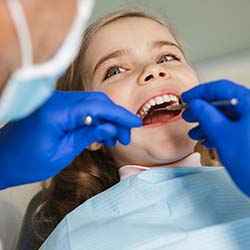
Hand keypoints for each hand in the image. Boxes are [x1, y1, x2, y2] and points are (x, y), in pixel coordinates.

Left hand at [0, 91, 141, 188]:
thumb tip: (111, 128)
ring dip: (106, 119)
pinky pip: (82, 107)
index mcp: (56, 111)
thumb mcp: (63, 152)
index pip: (97, 106)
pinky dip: (94, 118)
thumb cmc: (27, 161)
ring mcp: (56, 100)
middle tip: (124, 136)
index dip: (119, 114)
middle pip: (97, 101)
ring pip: (91, 103)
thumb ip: (89, 136)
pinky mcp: (56, 105)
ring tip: (113, 139)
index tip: (135, 123)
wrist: (3, 159)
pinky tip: (98, 134)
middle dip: (115, 118)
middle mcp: (56, 100)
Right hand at [181, 80, 249, 194]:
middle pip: (225, 102)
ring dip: (209, 123)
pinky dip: (219, 132)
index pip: (221, 88)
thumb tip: (196, 104)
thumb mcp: (222, 135)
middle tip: (188, 114)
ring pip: (228, 116)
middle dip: (203, 110)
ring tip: (195, 132)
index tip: (186, 98)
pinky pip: (234, 127)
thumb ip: (206, 116)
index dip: (199, 92)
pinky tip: (208, 139)